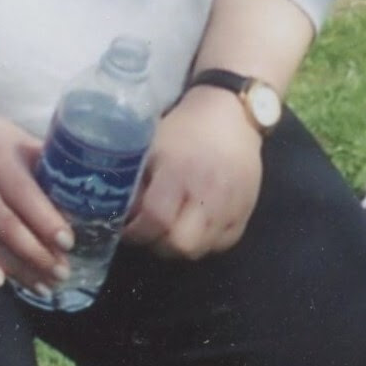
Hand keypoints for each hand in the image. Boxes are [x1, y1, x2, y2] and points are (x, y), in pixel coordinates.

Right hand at [0, 96, 72, 290]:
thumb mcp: (9, 136)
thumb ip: (38, 160)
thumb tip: (78, 182)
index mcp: (0, 159)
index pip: (26, 195)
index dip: (47, 222)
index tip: (68, 243)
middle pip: (7, 225)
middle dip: (37, 254)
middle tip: (61, 274)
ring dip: (15, 268)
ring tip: (41, 287)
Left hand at [124, 92, 265, 261]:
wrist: (231, 116)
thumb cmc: (183, 129)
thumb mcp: (150, 147)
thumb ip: (134, 182)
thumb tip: (119, 214)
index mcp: (179, 171)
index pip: (156, 220)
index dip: (136, 233)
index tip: (127, 228)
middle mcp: (209, 192)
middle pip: (182, 245)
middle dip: (159, 244)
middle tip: (151, 231)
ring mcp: (232, 204)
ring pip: (202, 249)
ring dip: (181, 246)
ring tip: (173, 229)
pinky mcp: (246, 211)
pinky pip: (223, 243)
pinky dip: (206, 242)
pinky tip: (196, 226)